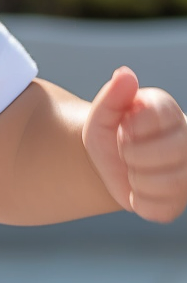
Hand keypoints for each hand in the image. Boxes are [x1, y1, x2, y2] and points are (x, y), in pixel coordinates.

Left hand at [83, 66, 186, 222]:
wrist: (108, 163)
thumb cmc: (109, 132)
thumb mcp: (102, 113)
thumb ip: (112, 95)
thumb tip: (125, 74)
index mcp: (168, 111)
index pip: (160, 117)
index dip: (133, 127)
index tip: (124, 128)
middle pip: (174, 151)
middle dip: (135, 154)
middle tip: (124, 151)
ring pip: (173, 182)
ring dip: (137, 178)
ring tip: (130, 168)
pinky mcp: (180, 201)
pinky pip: (163, 208)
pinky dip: (140, 201)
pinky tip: (136, 188)